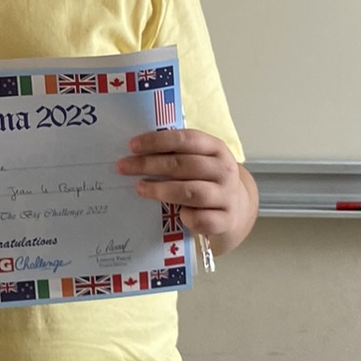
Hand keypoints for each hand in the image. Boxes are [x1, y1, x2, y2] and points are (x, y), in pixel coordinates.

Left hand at [117, 128, 254, 244]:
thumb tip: (136, 152)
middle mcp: (225, 171)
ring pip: (192, 192)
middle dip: (150, 164)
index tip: (132, 146)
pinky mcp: (226, 220)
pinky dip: (187, 217)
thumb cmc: (207, 180)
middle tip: (124, 167)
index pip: (186, 139)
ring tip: (140, 188)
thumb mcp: (199, 161)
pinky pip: (202, 219)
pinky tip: (176, 214)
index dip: (157, 141)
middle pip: (184, 165)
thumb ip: (176, 155)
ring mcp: (227, 196)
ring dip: (162, 190)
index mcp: (216, 149)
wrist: (236, 209)